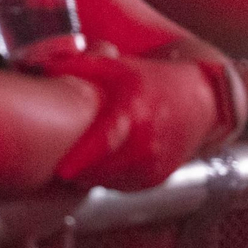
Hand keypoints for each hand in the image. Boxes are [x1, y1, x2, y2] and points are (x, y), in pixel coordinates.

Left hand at [39, 50, 218, 189]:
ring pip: (109, 180)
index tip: (62, 169)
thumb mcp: (120, 67)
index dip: (81, 159)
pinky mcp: (156, 177)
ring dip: (92, 174)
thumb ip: (82, 66)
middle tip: (64, 159)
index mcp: (134, 110)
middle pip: (100, 168)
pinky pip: (122, 185)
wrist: (202, 100)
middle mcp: (145, 142)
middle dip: (79, 167)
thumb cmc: (158, 81)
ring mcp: (152, 162)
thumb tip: (45, 63)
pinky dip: (110, 177)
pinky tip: (105, 163)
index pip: (104, 142)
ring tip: (83, 160)